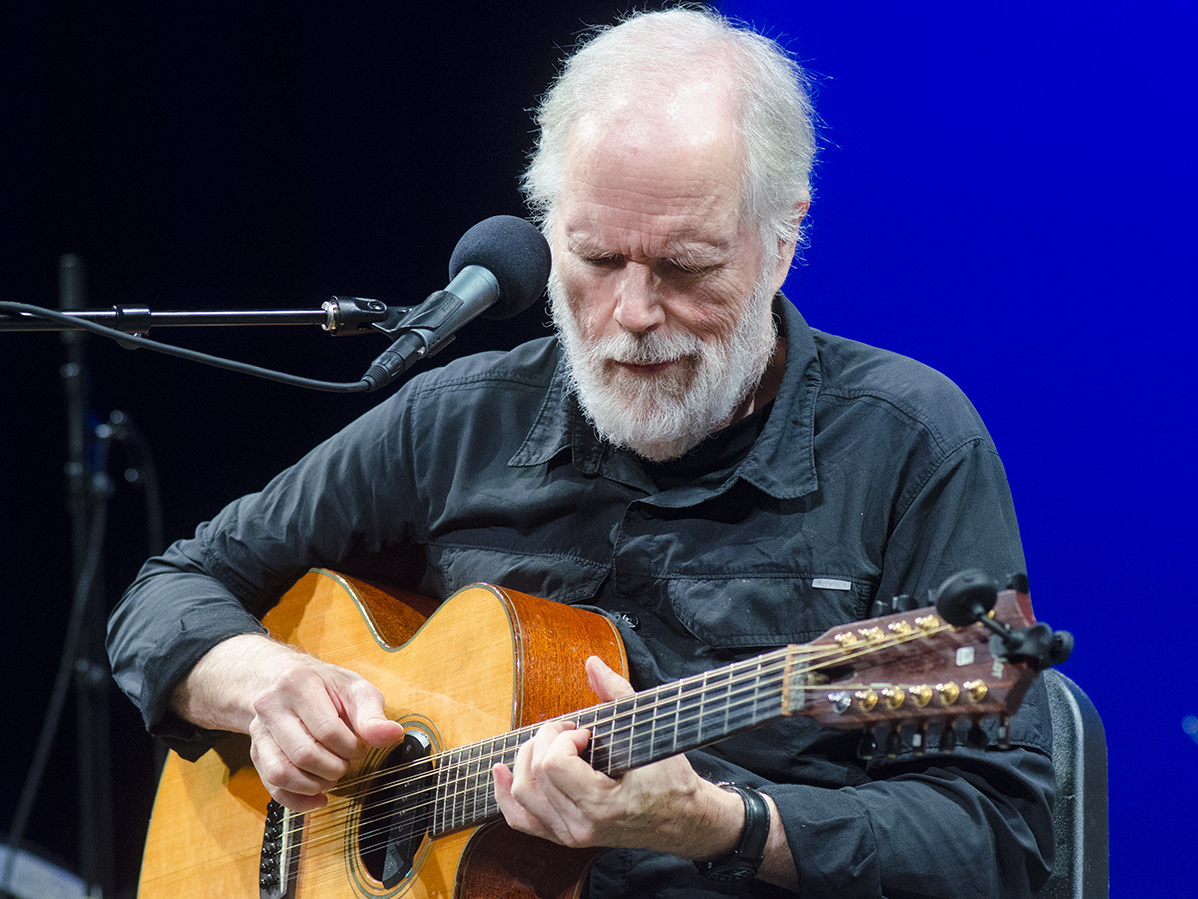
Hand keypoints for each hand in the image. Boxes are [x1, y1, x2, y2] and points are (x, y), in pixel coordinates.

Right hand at [171, 634, 403, 811]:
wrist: (286, 681)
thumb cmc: (326, 686)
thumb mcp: (354, 690)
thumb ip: (372, 715)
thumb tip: (393, 735)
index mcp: (298, 684)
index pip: (327, 730)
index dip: (349, 747)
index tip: (359, 747)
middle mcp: (271, 707)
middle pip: (303, 754)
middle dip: (333, 768)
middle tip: (347, 763)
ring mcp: (259, 731)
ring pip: (280, 773)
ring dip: (312, 785)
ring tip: (332, 778)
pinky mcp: (255, 752)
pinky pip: (271, 786)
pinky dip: (296, 800)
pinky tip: (318, 797)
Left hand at [491, 656, 740, 856]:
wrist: (683, 821)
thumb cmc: (672, 779)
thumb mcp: (651, 732)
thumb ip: (618, 694)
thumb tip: (591, 663)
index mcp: (603, 806)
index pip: (554, 765)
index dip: (564, 737)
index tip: (586, 731)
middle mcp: (581, 826)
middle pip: (534, 775)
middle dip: (546, 740)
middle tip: (571, 731)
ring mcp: (569, 835)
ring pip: (521, 794)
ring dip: (528, 758)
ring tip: (553, 743)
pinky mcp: (563, 836)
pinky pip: (520, 818)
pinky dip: (506, 793)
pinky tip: (502, 770)